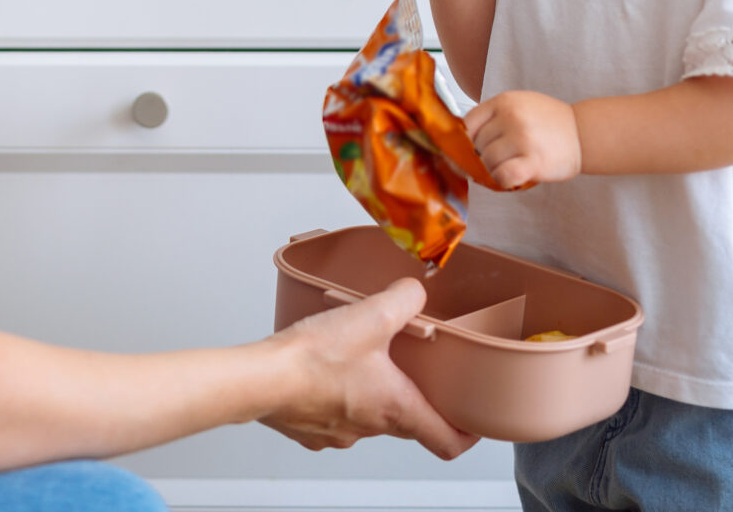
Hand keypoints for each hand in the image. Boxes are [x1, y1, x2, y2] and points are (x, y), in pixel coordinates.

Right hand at [260, 279, 478, 460]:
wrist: (260, 378)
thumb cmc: (312, 359)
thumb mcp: (370, 316)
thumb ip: (403, 299)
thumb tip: (416, 291)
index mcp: (396, 409)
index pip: (446, 441)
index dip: (466, 434)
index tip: (471, 423)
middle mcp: (370, 428)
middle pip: (407, 425)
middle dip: (412, 400)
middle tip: (413, 374)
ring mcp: (338, 434)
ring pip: (367, 418)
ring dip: (368, 395)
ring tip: (357, 362)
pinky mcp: (309, 429)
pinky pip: (331, 416)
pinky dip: (334, 397)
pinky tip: (322, 372)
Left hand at [465, 91, 581, 188]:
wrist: (583, 133)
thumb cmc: (549, 122)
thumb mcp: (519, 105)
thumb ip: (493, 116)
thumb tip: (463, 138)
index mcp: (504, 102)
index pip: (468, 124)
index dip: (469, 140)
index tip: (477, 148)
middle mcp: (511, 117)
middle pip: (478, 145)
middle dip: (486, 156)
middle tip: (505, 157)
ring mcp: (522, 138)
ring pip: (488, 162)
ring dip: (496, 169)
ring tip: (512, 164)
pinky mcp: (534, 160)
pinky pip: (503, 176)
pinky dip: (503, 180)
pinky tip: (513, 176)